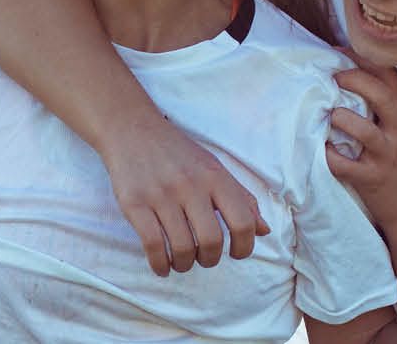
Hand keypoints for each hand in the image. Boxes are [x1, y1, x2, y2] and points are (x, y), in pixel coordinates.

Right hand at [100, 121, 271, 275]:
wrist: (131, 130)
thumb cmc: (178, 153)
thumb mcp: (215, 168)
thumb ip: (242, 199)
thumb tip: (264, 231)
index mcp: (215, 177)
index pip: (242, 222)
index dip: (244, 247)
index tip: (236, 253)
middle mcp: (190, 185)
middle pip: (211, 240)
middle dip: (210, 259)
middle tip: (204, 258)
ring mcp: (161, 195)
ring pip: (181, 247)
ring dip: (184, 264)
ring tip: (182, 263)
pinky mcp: (135, 204)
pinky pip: (152, 245)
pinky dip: (159, 264)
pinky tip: (162, 267)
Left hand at [324, 57, 396, 222]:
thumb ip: (389, 109)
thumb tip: (356, 77)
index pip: (391, 78)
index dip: (366, 59)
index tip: (343, 51)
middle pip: (381, 95)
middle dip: (354, 79)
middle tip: (334, 77)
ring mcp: (386, 156)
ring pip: (362, 130)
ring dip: (340, 118)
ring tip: (331, 117)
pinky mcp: (371, 179)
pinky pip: (343, 164)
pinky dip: (328, 156)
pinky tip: (324, 151)